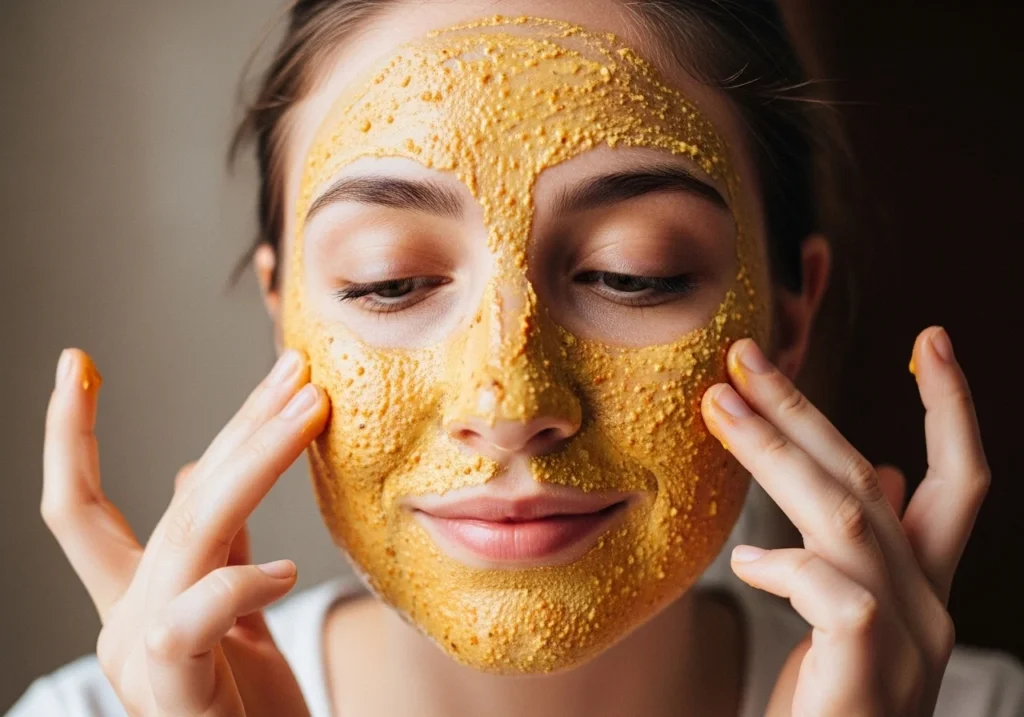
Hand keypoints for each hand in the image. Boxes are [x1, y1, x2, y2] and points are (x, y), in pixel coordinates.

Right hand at [42, 348, 328, 716]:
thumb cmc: (252, 710)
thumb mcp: (236, 618)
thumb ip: (217, 551)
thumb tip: (189, 473)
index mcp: (139, 599)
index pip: (80, 507)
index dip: (70, 434)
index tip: (77, 363)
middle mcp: (129, 621)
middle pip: (175, 500)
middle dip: (237, 426)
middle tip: (296, 370)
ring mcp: (144, 657)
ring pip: (190, 532)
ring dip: (255, 461)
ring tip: (313, 411)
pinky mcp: (174, 694)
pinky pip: (196, 618)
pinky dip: (242, 584)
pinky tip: (288, 571)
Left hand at [701, 327, 988, 715]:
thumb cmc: (826, 704)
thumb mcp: (847, 621)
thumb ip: (866, 554)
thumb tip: (887, 478)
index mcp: (922, 588)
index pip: (960, 483)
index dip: (952, 409)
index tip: (930, 339)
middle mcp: (929, 608)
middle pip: (875, 480)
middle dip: (807, 409)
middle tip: (744, 355)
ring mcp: (908, 643)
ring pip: (847, 514)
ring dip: (775, 452)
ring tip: (716, 406)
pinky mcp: (870, 673)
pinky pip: (833, 592)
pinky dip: (786, 567)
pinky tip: (747, 567)